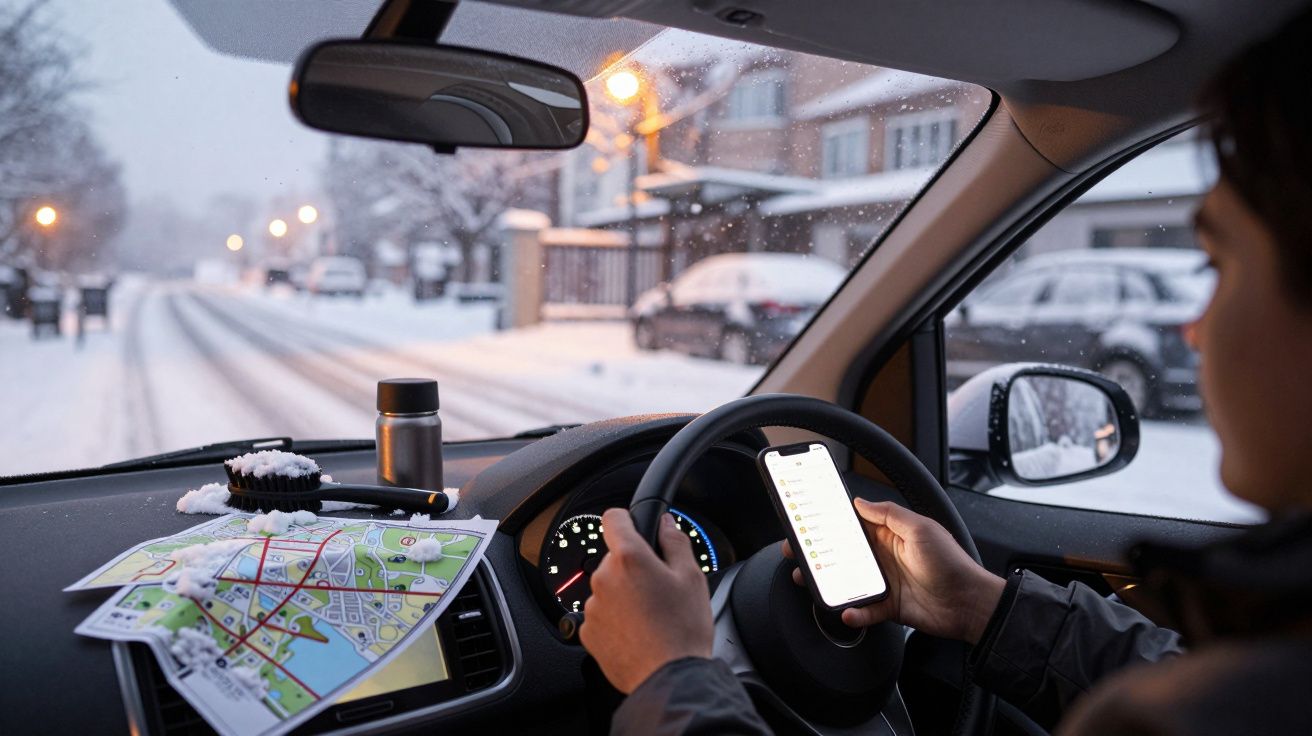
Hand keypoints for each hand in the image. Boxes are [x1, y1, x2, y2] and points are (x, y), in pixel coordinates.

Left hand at [580, 509, 713, 693]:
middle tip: (658, 588)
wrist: (670, 677)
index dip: (626, 520)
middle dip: (632, 567)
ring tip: (650, 615)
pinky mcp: (588, 632)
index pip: (613, 518)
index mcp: (629, 558)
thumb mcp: (692, 578)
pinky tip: (638, 631)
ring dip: (623, 594)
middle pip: (614, 558)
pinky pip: (601, 614)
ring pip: (608, 587)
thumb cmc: (683, 630)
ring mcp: (593, 607)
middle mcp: (604, 578)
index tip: (635, 529)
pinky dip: (615, 619)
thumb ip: (675, 542)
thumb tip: (665, 522)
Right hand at [783, 499, 1003, 643]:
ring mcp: (883, 582)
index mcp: (889, 534)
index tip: (808, 518)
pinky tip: (847, 611)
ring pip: (845, 580)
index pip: (853, 524)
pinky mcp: (887, 606)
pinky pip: (863, 609)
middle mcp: (882, 556)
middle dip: (816, 551)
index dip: (830, 521)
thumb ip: (890, 514)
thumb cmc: (951, 562)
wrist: (969, 603)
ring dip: (825, 582)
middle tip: (795, 551)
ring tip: (807, 580)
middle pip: (841, 552)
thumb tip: (861, 502)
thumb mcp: (921, 528)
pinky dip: (853, 612)